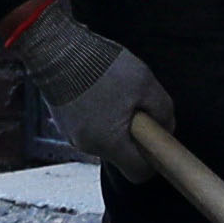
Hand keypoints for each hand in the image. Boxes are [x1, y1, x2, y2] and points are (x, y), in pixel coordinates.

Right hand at [2, 0, 175, 173]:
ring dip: (115, 124)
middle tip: (137, 107)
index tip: (157, 142)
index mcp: (109, 143)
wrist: (57, 49)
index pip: (138, 173)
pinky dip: (99, 115)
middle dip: (134, 136)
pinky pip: (89, 127)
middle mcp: (88, 146)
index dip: (153, 161)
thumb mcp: (145, 83)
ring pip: (105, 139)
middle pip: (121, 154)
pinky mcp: (63, 122)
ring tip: (115, 94)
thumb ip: (163, 110)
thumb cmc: (101, 66)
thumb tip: (167, 126)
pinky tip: (99, 91)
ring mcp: (71, 135)